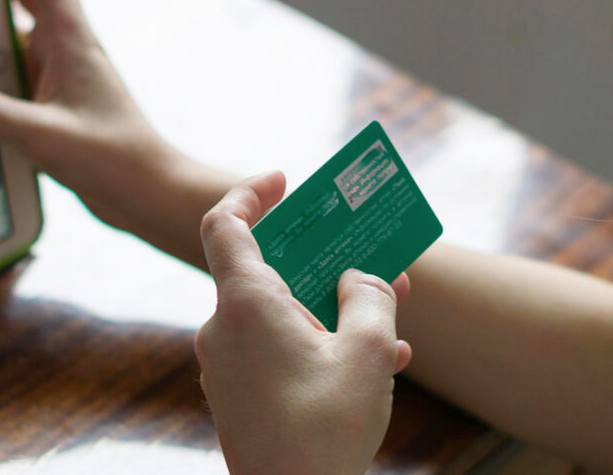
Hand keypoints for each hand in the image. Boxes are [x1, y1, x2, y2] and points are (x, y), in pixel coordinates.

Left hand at [195, 171, 413, 474]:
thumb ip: (371, 300)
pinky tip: (375, 364)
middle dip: (321, 260)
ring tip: (389, 314)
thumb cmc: (323, 432)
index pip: (225, 224)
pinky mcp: (237, 397)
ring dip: (331, 308)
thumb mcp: (370, 353)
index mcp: (245, 305)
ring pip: (278, 316)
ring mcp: (225, 367)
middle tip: (365, 251)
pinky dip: (318, 345)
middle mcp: (223, 330)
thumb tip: (361, 278)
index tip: (283, 180)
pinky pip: (276, 352)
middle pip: (266, 271)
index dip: (250, 193)